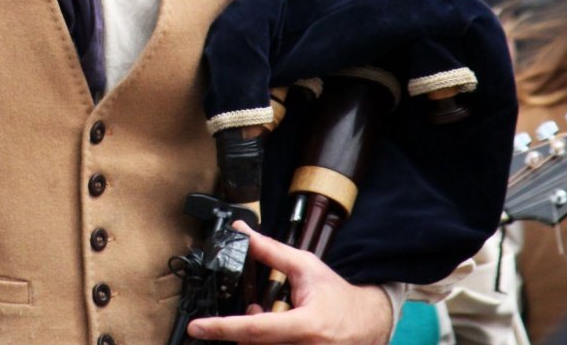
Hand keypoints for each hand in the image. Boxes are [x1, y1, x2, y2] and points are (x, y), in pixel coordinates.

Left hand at [184, 223, 392, 344]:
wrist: (370, 323)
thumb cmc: (338, 296)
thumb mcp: (306, 267)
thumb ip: (271, 252)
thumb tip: (243, 233)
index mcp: (306, 326)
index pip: (256, 329)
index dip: (223, 328)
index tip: (197, 328)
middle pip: (254, 344)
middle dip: (241, 329)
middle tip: (256, 308)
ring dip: (255, 337)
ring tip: (269, 317)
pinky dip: (266, 342)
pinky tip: (276, 331)